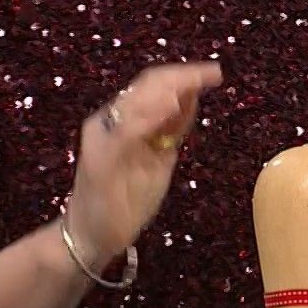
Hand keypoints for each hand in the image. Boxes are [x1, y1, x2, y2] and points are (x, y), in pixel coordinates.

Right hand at [67, 60, 222, 266]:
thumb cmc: (126, 197)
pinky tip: (170, 109)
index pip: (153, 84)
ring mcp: (102, 138)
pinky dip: (149, 117)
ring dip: (167, 89)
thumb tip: (193, 95)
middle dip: (182, 76)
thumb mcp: (160, 156)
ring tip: (192, 84)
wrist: (94, 234)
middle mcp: (109, 122)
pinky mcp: (99, 160)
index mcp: (123, 119)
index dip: (184, 74)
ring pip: (135, 100)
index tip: (212, 72)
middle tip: (211, 73)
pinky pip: (125, 131)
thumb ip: (173, 128)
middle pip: (146, 85)